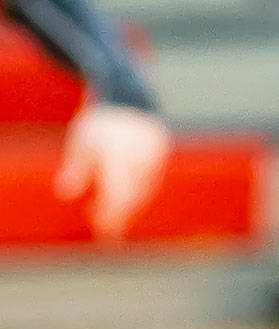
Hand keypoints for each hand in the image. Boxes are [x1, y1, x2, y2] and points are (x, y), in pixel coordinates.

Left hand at [52, 103, 171, 239]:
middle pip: (134, 196)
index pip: (119, 192)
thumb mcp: (80, 141)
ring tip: (108, 213)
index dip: (111, 214)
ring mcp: (155, 153)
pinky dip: (138, 195)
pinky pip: (152, 182)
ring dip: (129, 208)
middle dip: (119, 216)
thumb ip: (75, 167)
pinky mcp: (163, 155)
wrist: (128, 98)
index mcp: (120, 149)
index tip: (101, 229)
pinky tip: (122, 199)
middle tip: (104, 230)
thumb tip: (66, 194)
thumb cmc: (99, 124)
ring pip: (145, 191)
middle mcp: (141, 152)